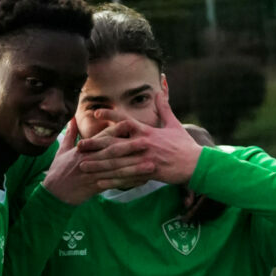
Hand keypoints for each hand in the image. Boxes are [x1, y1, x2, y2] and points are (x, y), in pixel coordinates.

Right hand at [40, 118, 154, 205]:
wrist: (53, 193)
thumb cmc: (58, 171)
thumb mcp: (61, 151)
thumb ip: (70, 135)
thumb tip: (72, 119)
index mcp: (82, 150)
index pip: (102, 137)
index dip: (117, 130)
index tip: (132, 123)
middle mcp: (89, 160)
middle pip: (112, 152)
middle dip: (131, 147)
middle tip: (147, 142)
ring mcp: (93, 174)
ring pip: (117, 170)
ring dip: (135, 167)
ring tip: (151, 164)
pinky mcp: (95, 187)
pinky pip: (115, 184)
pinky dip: (129, 183)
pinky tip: (142, 181)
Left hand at [77, 92, 202, 185]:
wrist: (196, 164)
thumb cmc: (184, 144)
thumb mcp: (174, 124)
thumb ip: (164, 109)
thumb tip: (159, 92)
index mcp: (148, 131)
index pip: (125, 120)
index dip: (110, 115)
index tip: (96, 112)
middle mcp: (144, 144)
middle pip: (115, 144)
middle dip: (96, 145)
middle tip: (79, 146)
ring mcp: (145, 159)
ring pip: (117, 162)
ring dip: (99, 165)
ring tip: (83, 166)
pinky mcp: (148, 172)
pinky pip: (126, 178)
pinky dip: (112, 180)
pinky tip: (98, 182)